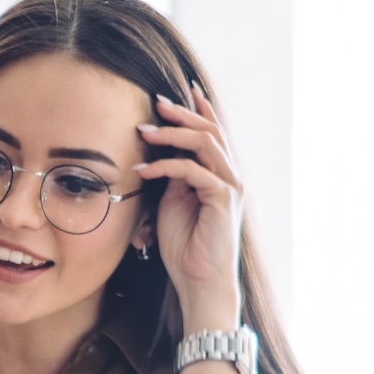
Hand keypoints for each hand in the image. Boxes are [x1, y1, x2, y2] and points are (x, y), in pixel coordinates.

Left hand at [137, 84, 243, 334]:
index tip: (181, 91)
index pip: (212, 134)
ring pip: (204, 143)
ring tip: (145, 130)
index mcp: (219, 175)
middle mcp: (229, 176)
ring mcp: (229, 186)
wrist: (200, 282)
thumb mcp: (173, 204)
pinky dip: (166, 166)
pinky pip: (193, 171)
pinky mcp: (222, 198)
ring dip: (172, 134)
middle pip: (209, 131)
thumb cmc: (185, 248)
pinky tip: (143, 170)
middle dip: (181, 113)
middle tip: (156, 101)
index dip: (199, 110)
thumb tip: (161, 156)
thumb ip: (172, 178)